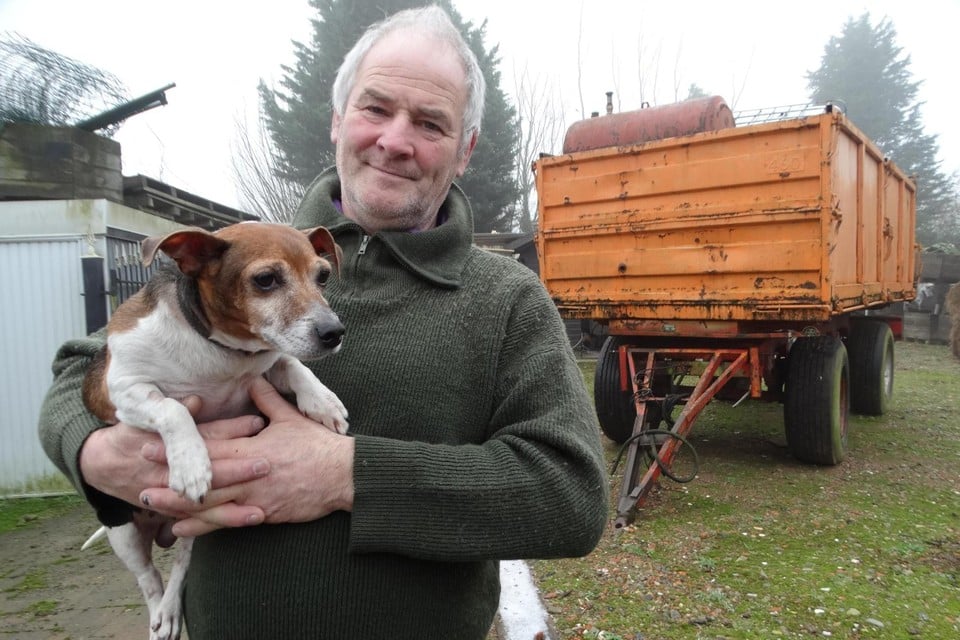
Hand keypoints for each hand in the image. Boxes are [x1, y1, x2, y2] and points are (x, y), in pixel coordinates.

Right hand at [79, 397, 270, 531]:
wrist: (102, 463)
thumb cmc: (133, 434)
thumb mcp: (147, 417)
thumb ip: (176, 411)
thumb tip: (196, 400)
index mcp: (167, 446)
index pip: (203, 436)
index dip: (230, 430)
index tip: (257, 423)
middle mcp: (169, 474)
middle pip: (207, 472)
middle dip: (237, 470)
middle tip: (266, 464)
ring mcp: (171, 495)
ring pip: (205, 504)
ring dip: (234, 507)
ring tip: (262, 508)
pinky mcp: (173, 509)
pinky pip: (200, 519)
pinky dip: (223, 520)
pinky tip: (250, 519)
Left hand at [140, 376, 354, 537]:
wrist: (343, 476)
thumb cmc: (317, 446)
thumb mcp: (291, 418)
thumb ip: (267, 401)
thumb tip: (253, 381)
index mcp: (252, 448)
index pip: (208, 446)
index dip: (179, 447)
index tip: (151, 444)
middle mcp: (249, 474)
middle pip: (202, 477)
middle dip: (168, 477)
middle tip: (135, 477)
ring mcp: (255, 497)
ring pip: (209, 503)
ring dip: (178, 505)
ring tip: (150, 504)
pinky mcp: (263, 514)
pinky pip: (228, 523)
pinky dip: (203, 526)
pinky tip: (182, 528)